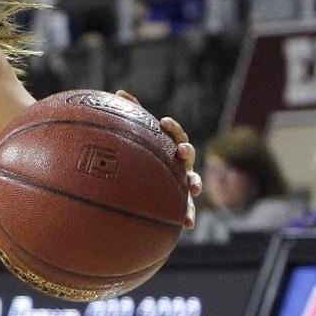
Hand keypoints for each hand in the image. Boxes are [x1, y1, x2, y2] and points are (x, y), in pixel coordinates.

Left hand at [116, 90, 201, 228]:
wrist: (147, 188)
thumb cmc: (144, 158)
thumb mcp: (138, 139)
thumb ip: (132, 115)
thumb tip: (120, 92)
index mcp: (169, 147)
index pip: (174, 134)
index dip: (171, 128)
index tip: (163, 122)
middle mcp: (180, 163)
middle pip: (188, 154)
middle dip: (186, 152)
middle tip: (180, 152)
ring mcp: (183, 183)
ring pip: (194, 181)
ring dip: (196, 182)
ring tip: (194, 187)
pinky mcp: (182, 204)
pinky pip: (188, 210)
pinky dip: (189, 215)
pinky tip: (188, 223)